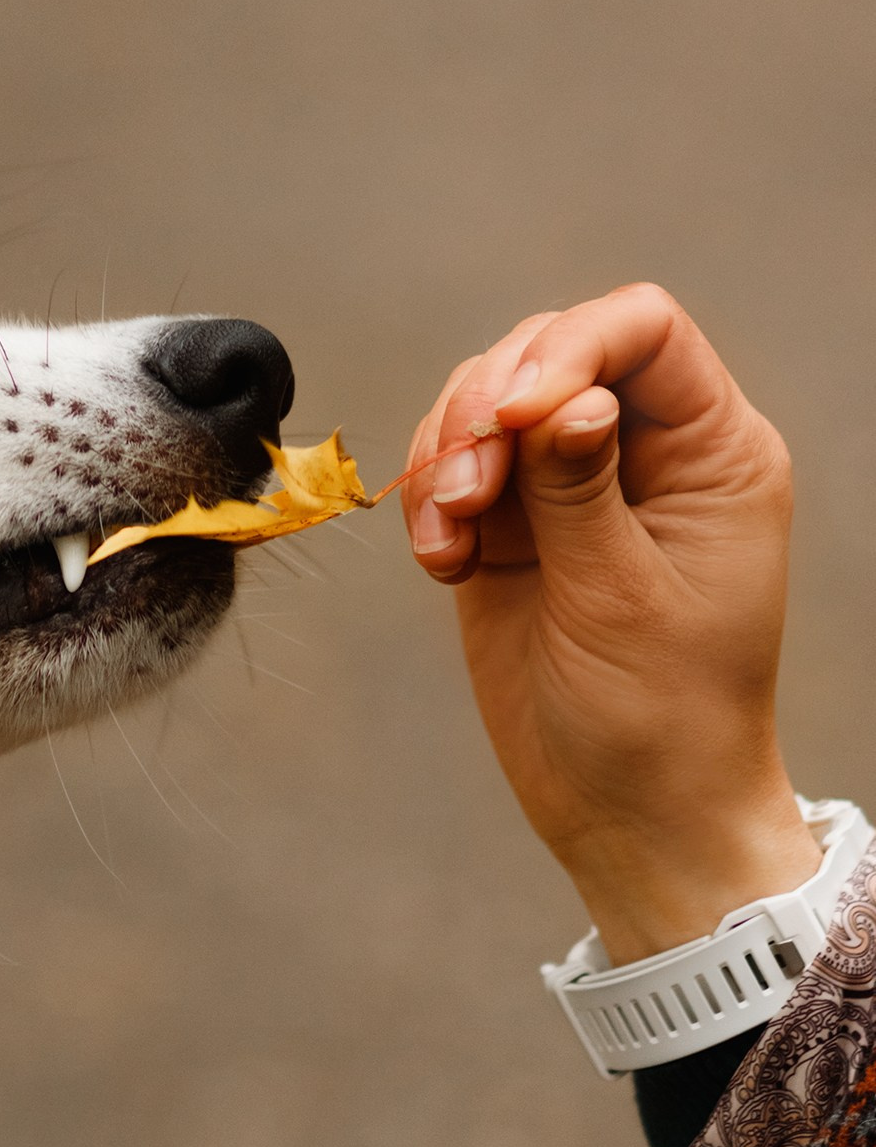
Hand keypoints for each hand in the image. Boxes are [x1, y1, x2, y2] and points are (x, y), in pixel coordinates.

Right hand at [406, 284, 814, 964]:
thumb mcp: (623, 599)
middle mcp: (647, 453)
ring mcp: (574, 486)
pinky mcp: (514, 529)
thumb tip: (563, 397)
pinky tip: (442, 562)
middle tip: (466, 491)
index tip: (510, 419)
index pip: (642, 332)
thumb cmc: (661, 718)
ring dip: (448, 453)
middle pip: (552, 351)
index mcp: (715, 453)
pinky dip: (430, 499)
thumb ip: (581, 488)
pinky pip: (454, 466)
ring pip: (488, 401)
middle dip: (488, 406)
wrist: (628, 814)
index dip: (569, 349)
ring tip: (448, 539)